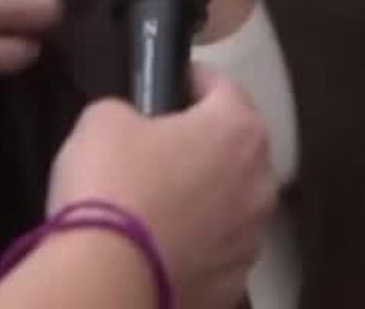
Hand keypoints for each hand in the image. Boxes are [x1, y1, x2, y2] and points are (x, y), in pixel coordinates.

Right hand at [47, 68, 275, 308]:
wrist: (106, 276)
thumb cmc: (112, 183)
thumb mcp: (103, 119)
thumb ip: (131, 110)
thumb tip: (135, 126)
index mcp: (238, 130)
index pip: (225, 87)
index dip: (195, 80)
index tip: (172, 82)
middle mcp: (260, 182)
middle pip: (237, 149)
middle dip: (205, 144)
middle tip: (161, 146)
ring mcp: (252, 238)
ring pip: (233, 204)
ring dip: (207, 197)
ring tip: (162, 203)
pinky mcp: (234, 283)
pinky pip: (218, 250)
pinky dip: (199, 244)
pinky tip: (164, 245)